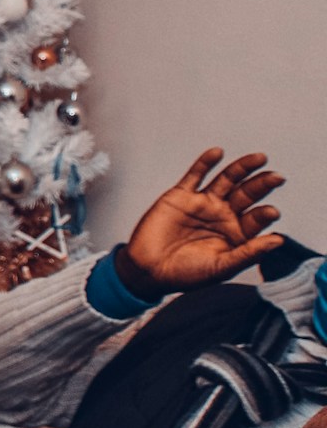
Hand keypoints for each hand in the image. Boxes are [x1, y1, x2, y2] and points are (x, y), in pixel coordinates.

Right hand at [115, 148, 284, 302]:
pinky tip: (217, 153)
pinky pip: (195, 175)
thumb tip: (279, 241)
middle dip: (262, 185)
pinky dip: (205, 163)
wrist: (148, 269)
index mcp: (236, 234)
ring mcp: (202, 203)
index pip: (256, 219)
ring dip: (242, 168)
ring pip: (226, 180)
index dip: (264, 214)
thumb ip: (248, 253)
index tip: (271, 212)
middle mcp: (222, 216)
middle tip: (276, 178)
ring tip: (259, 158)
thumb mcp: (221, 268)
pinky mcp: (180, 195)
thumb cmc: (185, 274)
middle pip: (247, 194)